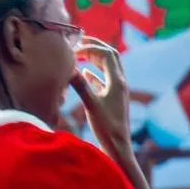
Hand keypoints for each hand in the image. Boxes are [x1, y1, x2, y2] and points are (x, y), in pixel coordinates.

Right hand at [71, 37, 132, 162]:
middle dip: (95, 47)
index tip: (74, 49)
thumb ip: (80, 85)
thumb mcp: (91, 105)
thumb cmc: (106, 127)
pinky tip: (84, 73)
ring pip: (108, 66)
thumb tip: (69, 69)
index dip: (91, 47)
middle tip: (78, 43)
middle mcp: (120, 82)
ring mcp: (117, 90)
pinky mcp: (112, 98)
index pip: (107, 54)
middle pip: (110, 56)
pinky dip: (94, 72)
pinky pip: (104, 78)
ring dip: (95, 57)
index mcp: (117, 81)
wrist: (118, 145)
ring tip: (79, 55)